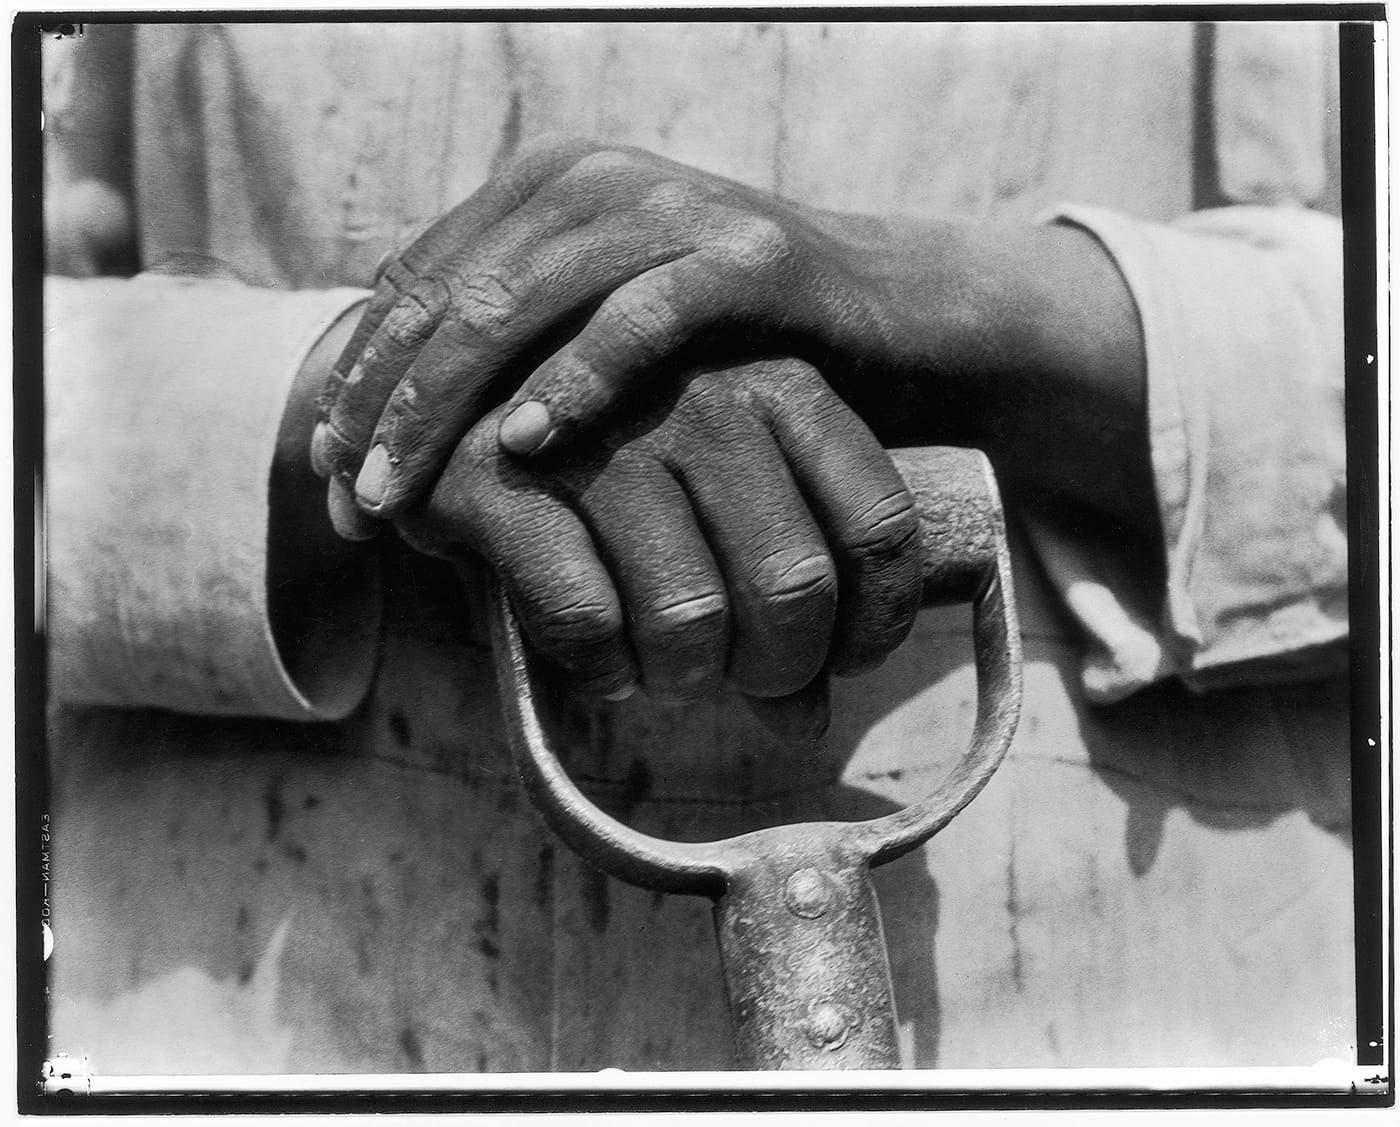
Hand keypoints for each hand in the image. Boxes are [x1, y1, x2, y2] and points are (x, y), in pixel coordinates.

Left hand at [316, 136, 1153, 547]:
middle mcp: (595, 180)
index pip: (417, 284)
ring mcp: (669, 209)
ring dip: (446, 406)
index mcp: (546, 189)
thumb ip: (517, 348)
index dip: (361, 379)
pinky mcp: (745, 256)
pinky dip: (577, 382)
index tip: (330, 477)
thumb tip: (397, 419)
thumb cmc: (733, 353)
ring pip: (518, 303)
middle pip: (448, 294)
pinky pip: (640, 320)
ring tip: (399, 493)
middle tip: (349, 503)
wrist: (891, 326)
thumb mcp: (608, 339)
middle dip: (383, 406)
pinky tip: (526, 445)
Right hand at [393, 358, 921, 716]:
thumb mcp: (715, 488)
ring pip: (689, 615)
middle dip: (774, 669)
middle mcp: (700, 392)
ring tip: (663, 670)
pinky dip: (600, 669)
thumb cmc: (613, 458)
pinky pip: (586, 621)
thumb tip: (809, 720)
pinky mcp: (500, 480)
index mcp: (777, 379)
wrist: (442, 399)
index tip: (841, 662)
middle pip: (791, 586)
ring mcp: (599, 430)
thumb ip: (777, 579)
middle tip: (739, 680)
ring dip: (682, 677)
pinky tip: (599, 663)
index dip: (873, 620)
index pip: (878, 521)